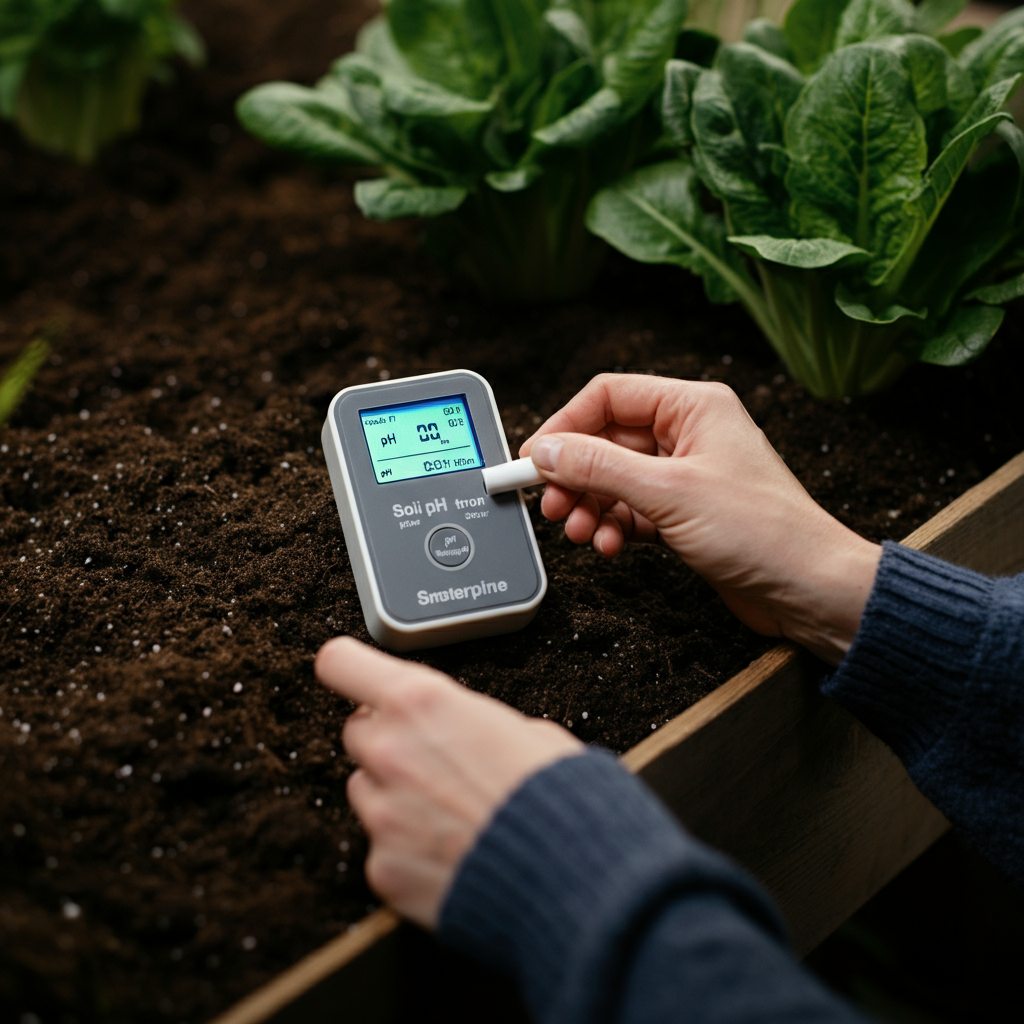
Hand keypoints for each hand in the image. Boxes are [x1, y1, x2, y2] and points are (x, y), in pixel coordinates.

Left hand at [315, 636, 582, 928]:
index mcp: (422, 703)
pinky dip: (407, 849)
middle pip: (357, 731)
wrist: (567, 873)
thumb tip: (473, 732)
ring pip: (365, 790)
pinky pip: (381, 847)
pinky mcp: (383, 867)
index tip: (358, 677)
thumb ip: (475, 721)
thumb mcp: (526, 729)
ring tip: (450, 811)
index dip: (350, 668)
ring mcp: (382, 813)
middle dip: (389, 740)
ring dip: (394, 795)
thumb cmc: (556, 796)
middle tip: (434, 758)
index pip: (341, 662)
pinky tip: (450, 851)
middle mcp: (390, 752)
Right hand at [520, 374, 879, 664]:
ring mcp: (687, 475)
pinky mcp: (686, 513)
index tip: (534, 461)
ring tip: (583, 533)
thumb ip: (598, 468)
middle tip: (554, 506)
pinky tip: (611, 544)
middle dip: (576, 476)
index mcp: (693, 406)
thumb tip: (547, 451)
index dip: (565, 426)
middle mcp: (689, 434)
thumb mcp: (668, 493)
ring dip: (592, 506)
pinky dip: (615, 525)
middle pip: (607, 441)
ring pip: (615, 479)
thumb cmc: (763, 532)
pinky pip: (632, 509)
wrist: (809, 590)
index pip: (609, 396)